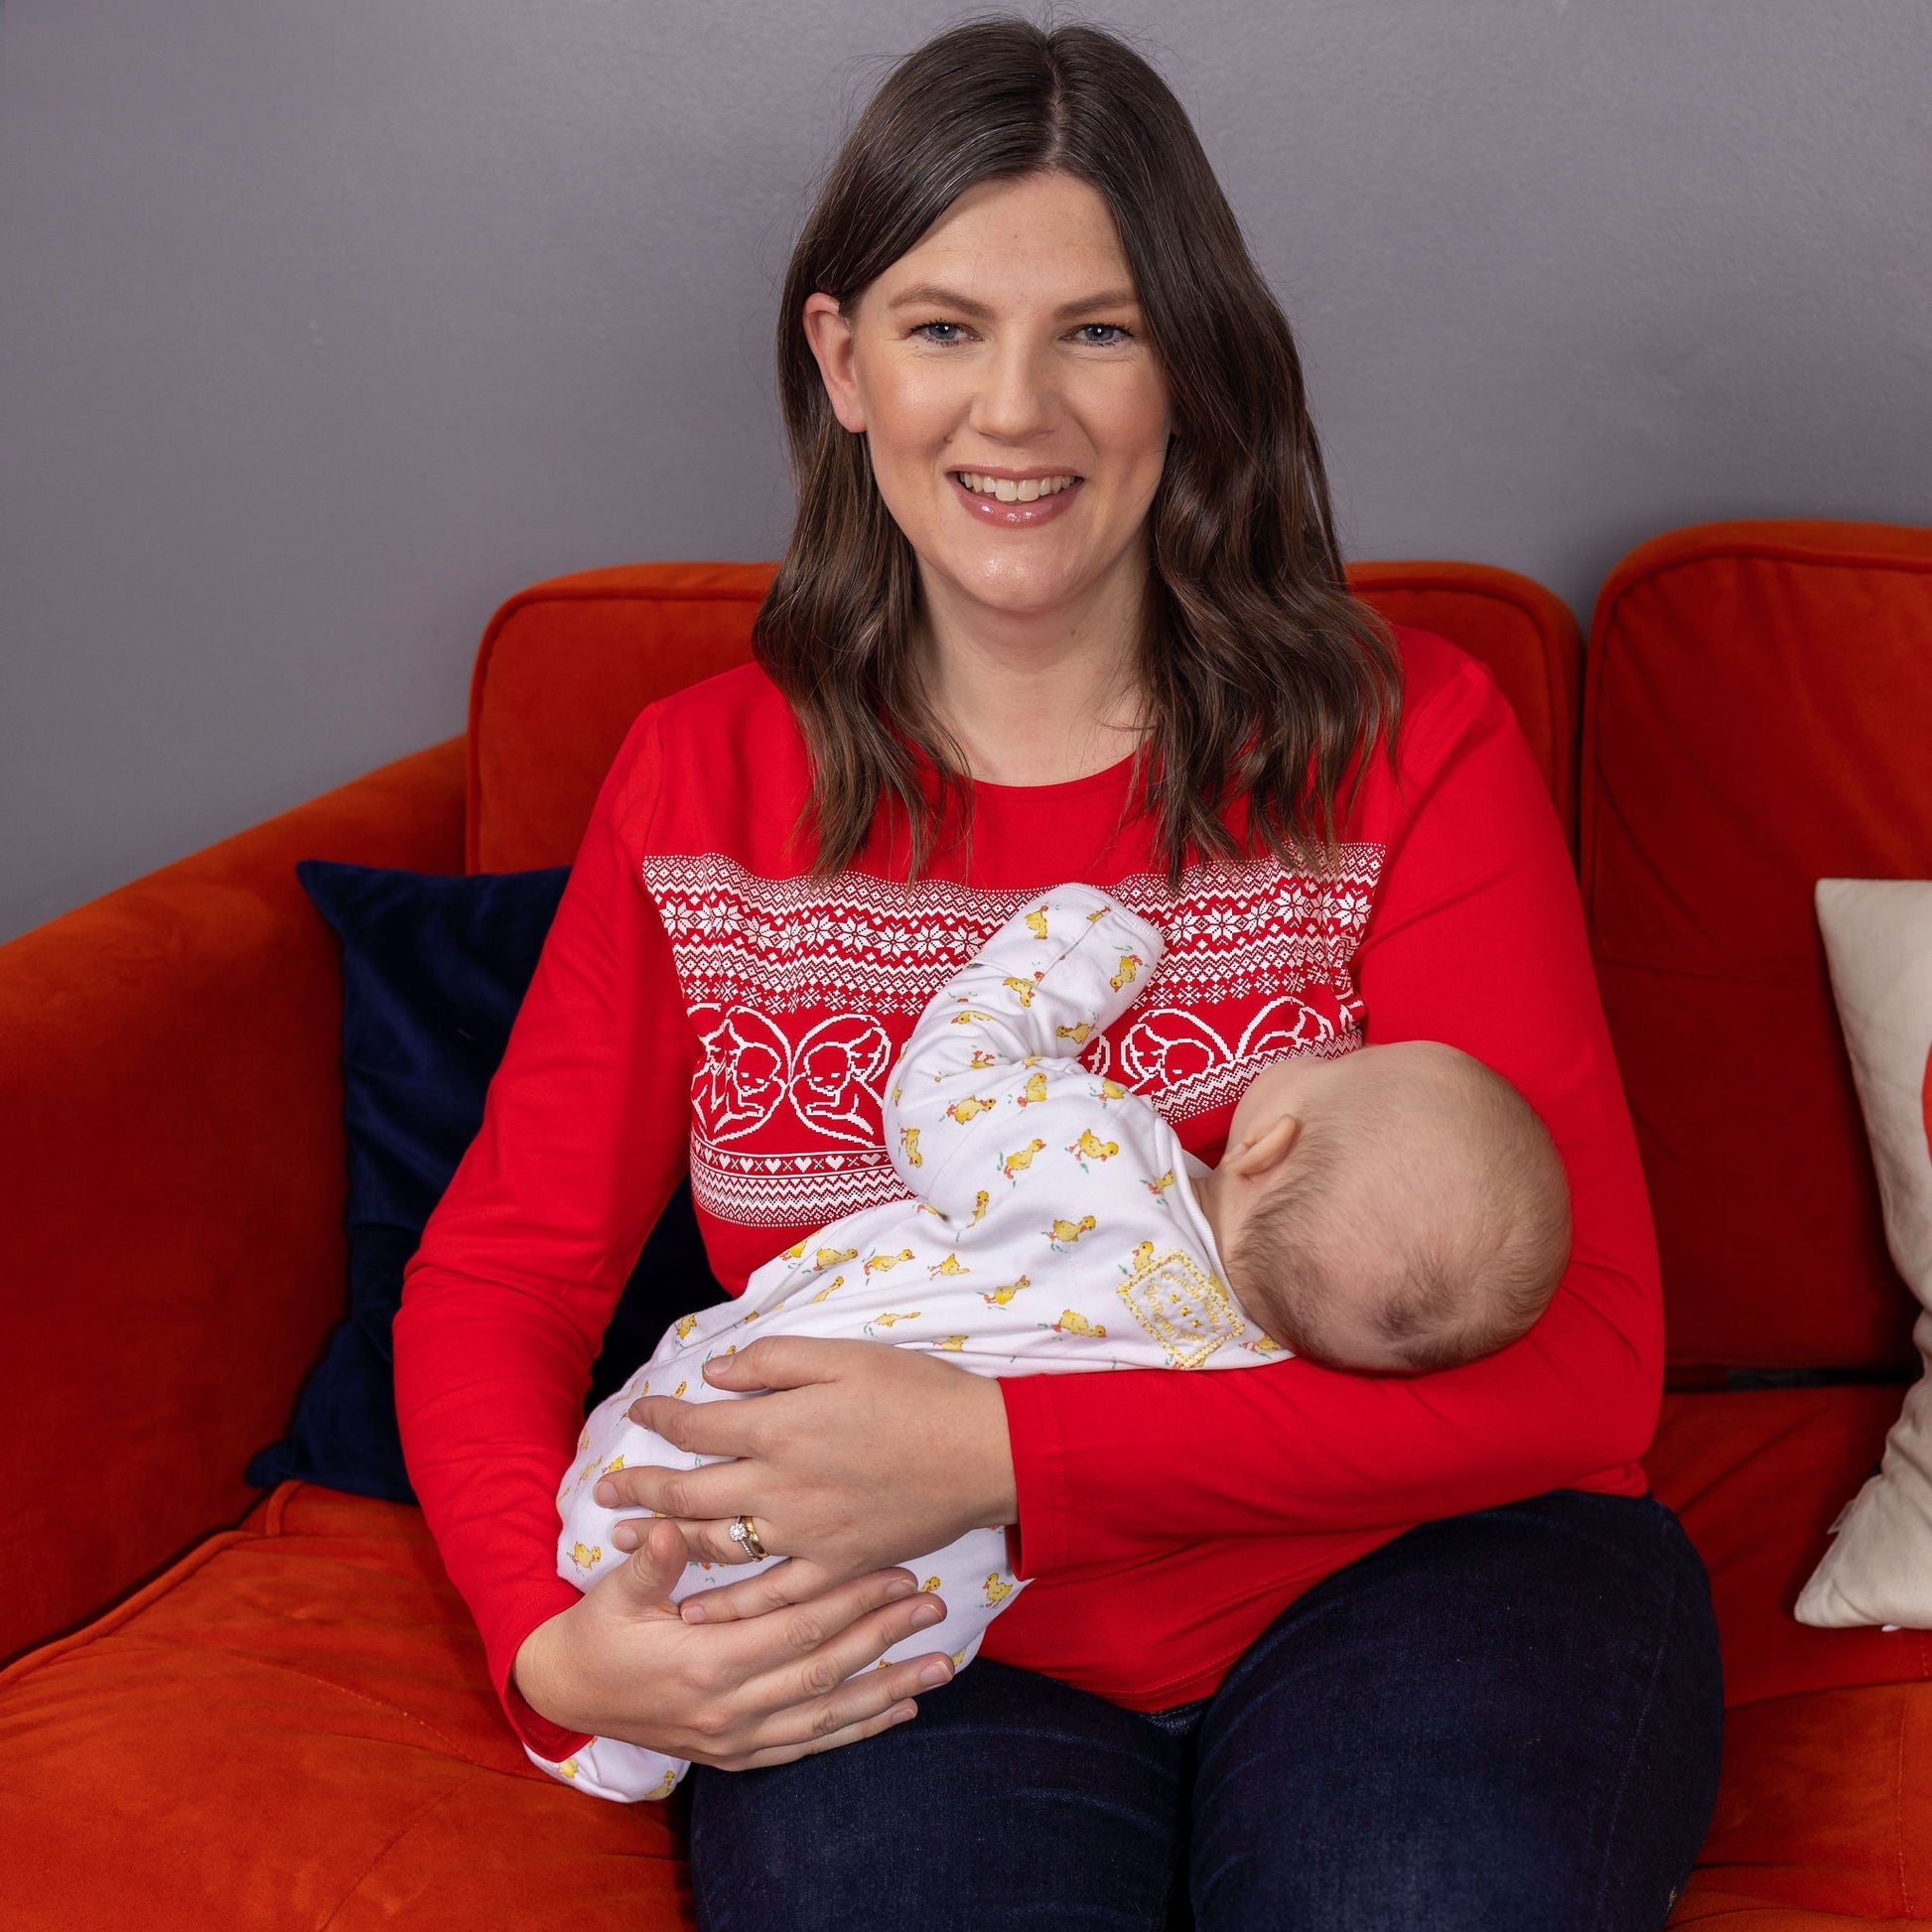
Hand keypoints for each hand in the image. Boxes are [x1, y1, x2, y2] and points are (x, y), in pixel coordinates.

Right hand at [512, 1518, 956, 1770]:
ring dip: (887, 1689)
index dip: (847, 1602)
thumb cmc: (596, 1632)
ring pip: (827, 1717)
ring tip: (940, 1665)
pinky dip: (857, 1729)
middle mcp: (728, 1710)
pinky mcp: (738, 1754)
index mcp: (704, 1663)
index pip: (794, 1631)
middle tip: (933, 1606)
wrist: (567, 1695)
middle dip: (883, 1638)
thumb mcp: (616, 1592)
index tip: (894, 1573)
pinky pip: (809, 1745)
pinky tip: (899, 1709)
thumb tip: (672, 1525)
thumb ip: (653, 1563)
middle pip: (823, 1672)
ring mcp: (736, 1738)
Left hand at [592, 1336, 1016, 1586]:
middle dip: (640, 1491)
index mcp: (777, 1427)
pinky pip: (768, 1597)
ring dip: (665, 1543)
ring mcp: (802, 1535)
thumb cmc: (916, 1393)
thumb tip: (715, 1374)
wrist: (981, 1453)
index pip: (696, 1426)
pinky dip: (726, 1606)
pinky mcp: (833, 1568)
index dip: (660, 1419)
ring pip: (716, 1545)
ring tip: (625, 1542)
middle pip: (689, 1493)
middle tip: (605, 1494)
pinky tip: (694, 1609)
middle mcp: (777, 1487)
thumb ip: (773, 1362)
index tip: (638, 1414)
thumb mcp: (843, 1355)